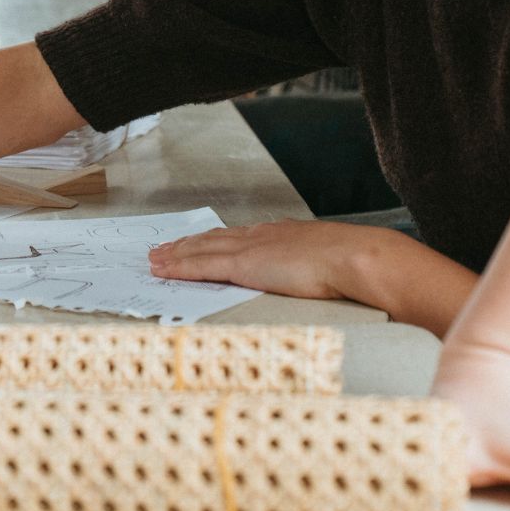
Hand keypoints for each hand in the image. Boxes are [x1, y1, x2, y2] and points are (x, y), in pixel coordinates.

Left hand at [147, 219, 369, 300]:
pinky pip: (202, 265)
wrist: (353, 257)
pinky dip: (179, 267)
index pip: (239, 236)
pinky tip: (164, 269)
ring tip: (156, 259)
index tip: (200, 242)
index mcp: (281, 234)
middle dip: (187, 244)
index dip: (215, 240)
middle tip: (164, 249)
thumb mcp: (329, 260)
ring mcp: (250, 248)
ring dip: (176, 254)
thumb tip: (321, 275)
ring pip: (201, 249)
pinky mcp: (243, 264)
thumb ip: (316, 266)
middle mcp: (261, 235)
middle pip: (213, 239)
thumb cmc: (351, 263)